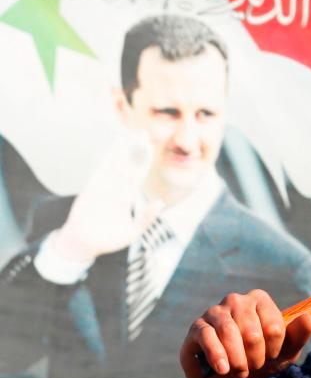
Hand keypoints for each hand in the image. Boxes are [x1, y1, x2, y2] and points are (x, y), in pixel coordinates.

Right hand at [55, 132, 159, 261]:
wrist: (84, 244)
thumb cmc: (109, 240)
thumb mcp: (133, 232)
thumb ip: (146, 218)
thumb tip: (160, 202)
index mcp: (126, 197)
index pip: (137, 174)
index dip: (143, 160)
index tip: (149, 146)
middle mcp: (116, 189)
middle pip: (128, 164)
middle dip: (135, 149)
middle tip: (143, 133)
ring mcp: (104, 187)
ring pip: (116, 163)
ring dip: (122, 149)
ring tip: (130, 133)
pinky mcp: (93, 188)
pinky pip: (102, 170)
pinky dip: (109, 158)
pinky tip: (115, 148)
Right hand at [180, 289, 310, 377]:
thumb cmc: (260, 360)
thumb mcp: (284, 353)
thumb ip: (299, 335)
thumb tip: (310, 319)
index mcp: (261, 300)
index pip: (274, 326)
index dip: (274, 349)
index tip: (271, 356)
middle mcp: (238, 301)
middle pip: (252, 332)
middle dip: (255, 358)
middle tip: (253, 367)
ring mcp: (216, 312)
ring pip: (229, 333)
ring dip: (238, 360)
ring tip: (240, 372)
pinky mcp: (198, 327)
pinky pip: (207, 338)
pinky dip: (217, 357)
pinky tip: (223, 370)